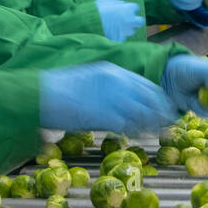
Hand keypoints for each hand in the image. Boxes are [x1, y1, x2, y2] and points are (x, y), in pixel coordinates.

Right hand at [39, 62, 176, 132]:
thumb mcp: (89, 80)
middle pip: (151, 97)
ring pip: (144, 112)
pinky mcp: (106, 115)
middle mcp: (117, 82)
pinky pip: (129, 125)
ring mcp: (112, 98)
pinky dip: (137, 131)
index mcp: (112, 71)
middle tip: (169, 121)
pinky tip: (141, 135)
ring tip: (158, 130)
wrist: (39, 95)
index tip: (164, 106)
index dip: (157, 98)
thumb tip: (123, 99)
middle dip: (162, 110)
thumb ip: (108, 88)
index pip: (146, 85)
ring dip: (153, 122)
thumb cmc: (58, 90)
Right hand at [94, 0, 143, 41]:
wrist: (88, 23)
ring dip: (126, 29)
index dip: (130, 9)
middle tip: (127, 20)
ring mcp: (126, 31)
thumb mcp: (107, 2)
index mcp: (128, 9)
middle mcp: (130, 20)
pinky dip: (117, 36)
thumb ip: (118, 4)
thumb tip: (123, 5)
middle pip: (139, 21)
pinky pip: (121, 38)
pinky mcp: (120, 40)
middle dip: (135, 21)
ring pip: (131, 31)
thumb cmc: (96, 10)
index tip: (125, 10)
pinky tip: (110, 33)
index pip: (135, 8)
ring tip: (115, 27)